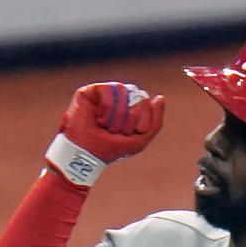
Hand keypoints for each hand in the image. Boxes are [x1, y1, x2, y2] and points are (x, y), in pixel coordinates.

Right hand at [45, 82, 164, 184]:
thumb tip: (160, 98)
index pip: (144, 100)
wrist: (86, 156)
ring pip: (123, 90)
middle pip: (136, 94)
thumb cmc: (111, 150)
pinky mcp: (90, 91)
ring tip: (107, 127)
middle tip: (117, 131)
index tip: (129, 134)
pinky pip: (109, 90)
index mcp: (130, 107)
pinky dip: (107, 108)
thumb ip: (155, 122)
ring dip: (118, 115)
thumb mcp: (140, 140)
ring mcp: (104, 93)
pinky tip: (99, 119)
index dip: (142, 119)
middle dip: (130, 118)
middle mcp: (118, 98)